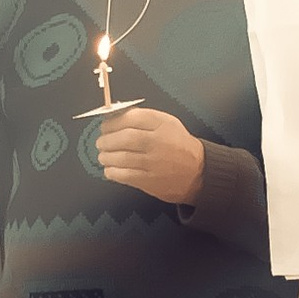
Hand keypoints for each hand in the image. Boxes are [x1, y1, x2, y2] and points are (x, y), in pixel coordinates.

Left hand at [92, 106, 206, 206]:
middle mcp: (159, 142)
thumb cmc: (179, 146)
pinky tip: (110, 169)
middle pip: (125, 138)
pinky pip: (125, 175)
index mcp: (163, 124)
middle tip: (101, 142)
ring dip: (107, 156)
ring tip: (103, 156)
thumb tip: (116, 117)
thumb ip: (144, 119)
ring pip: (122, 157)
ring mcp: (154, 162)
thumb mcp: (168, 124)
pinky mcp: (150, 181)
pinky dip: (112, 172)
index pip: (132, 118)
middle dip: (107, 140)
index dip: (113, 121)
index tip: (105, 125)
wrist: (197, 173)